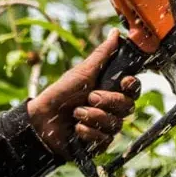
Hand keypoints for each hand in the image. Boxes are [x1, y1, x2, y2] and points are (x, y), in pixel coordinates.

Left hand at [27, 30, 140, 159]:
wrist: (41, 120)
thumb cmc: (61, 93)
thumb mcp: (83, 71)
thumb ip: (103, 54)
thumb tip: (117, 33)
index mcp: (112, 90)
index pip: (134, 89)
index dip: (132, 86)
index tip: (123, 82)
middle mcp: (113, 109)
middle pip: (129, 106)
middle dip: (108, 101)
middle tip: (89, 97)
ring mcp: (107, 127)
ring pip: (116, 124)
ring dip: (93, 117)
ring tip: (76, 113)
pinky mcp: (99, 144)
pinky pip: (105, 139)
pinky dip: (88, 132)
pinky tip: (76, 128)